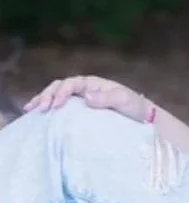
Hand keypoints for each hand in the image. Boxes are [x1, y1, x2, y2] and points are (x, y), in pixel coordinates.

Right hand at [23, 75, 152, 122]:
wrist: (142, 119)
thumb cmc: (134, 108)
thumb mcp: (124, 101)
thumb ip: (107, 98)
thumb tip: (86, 96)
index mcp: (93, 84)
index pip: (72, 83)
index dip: (62, 92)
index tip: (56, 105)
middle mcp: (85, 89)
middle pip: (60, 87)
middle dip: (47, 95)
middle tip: (39, 108)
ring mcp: (81, 101)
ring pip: (57, 96)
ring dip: (43, 100)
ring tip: (30, 110)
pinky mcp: (79, 113)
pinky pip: (61, 109)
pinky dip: (49, 110)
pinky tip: (38, 117)